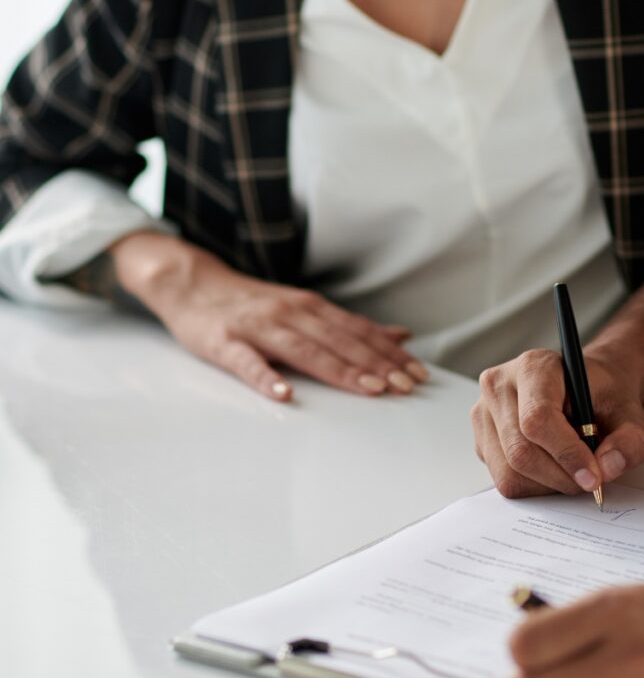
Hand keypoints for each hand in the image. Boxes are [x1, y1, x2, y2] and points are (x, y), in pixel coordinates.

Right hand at [109, 231, 428, 400]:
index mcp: (312, 308)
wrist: (192, 283)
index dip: (390, 354)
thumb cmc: (252, 304)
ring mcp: (259, 327)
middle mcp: (291, 314)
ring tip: (370, 389)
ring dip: (341, 370)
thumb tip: (399, 336)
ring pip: (306, 350)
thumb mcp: (306, 309)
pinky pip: (248, 362)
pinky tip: (285, 394)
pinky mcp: (226, 342)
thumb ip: (350, 326)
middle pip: (341, 342)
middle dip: (378, 365)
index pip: (360, 333)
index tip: (418, 374)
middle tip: (407, 387)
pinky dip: (266, 378)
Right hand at [471, 350, 643, 498]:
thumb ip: (630, 440)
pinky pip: (505, 479)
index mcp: (533, 366)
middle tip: (590, 482)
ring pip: (510, 472)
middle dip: (561, 476)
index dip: (566, 454)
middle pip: (520, 451)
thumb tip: (607, 468)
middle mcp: (498, 386)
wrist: (585, 391)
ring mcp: (483, 415)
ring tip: (573, 470)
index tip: (594, 477)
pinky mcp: (482, 441)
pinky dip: (535, 486)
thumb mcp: (630, 413)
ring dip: (549, 484)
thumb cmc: (602, 397)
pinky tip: (554, 467)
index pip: (537, 418)